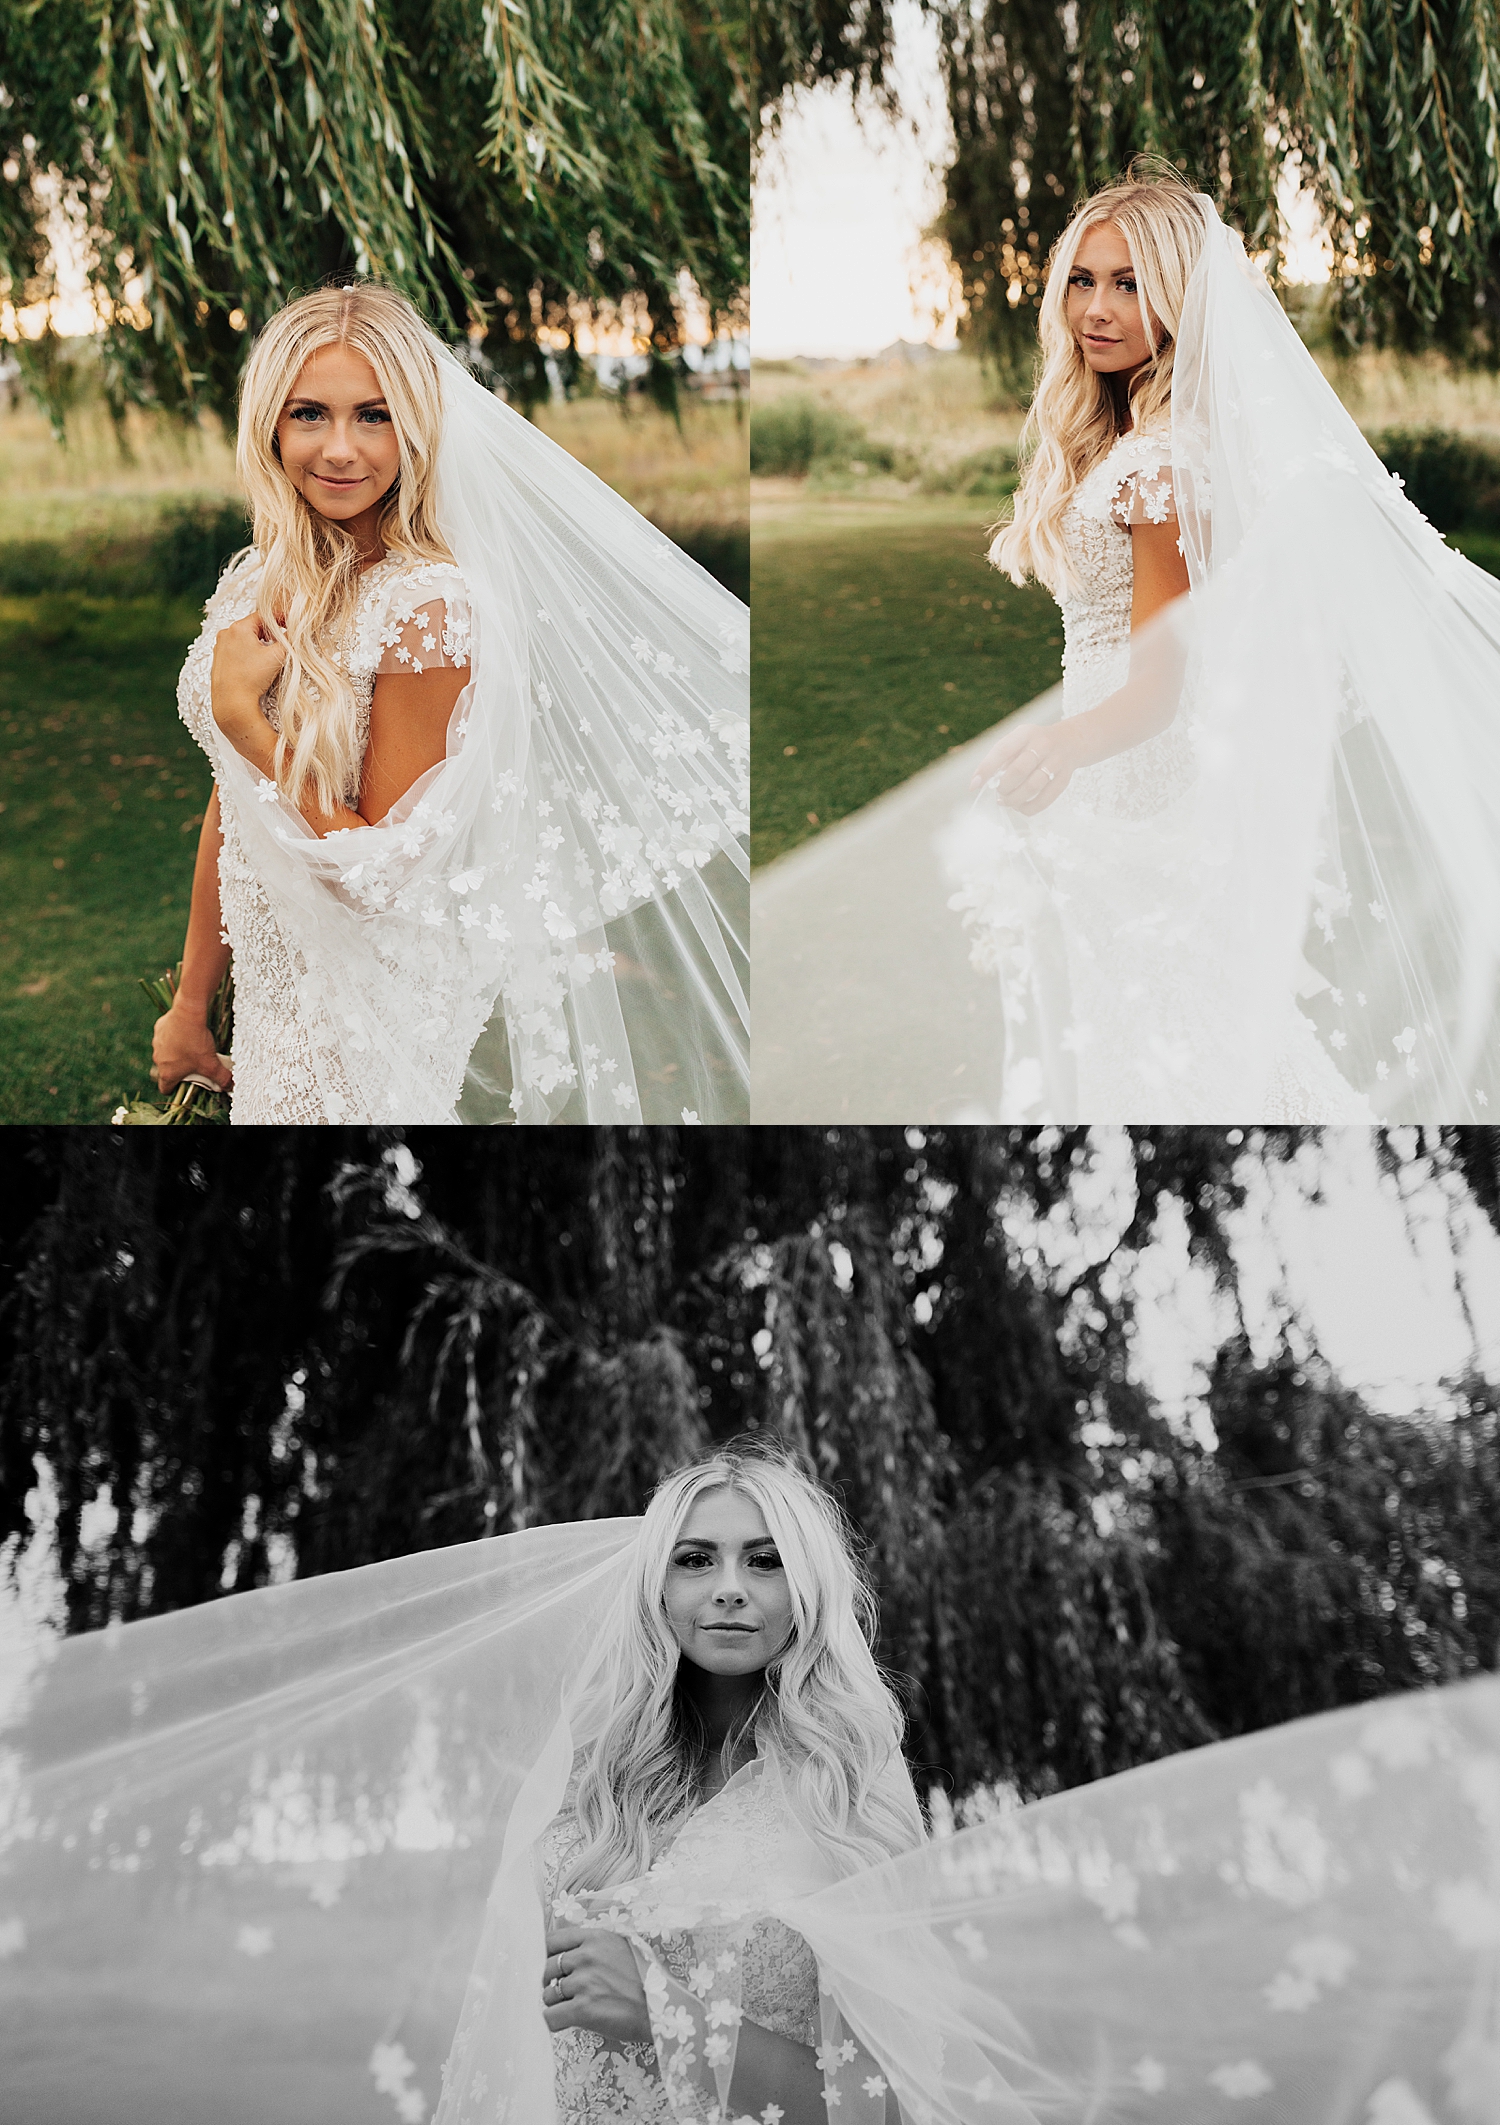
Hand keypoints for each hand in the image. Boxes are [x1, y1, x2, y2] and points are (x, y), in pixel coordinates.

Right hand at [152, 1000, 232, 1095]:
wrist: (188, 1015)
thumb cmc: (196, 1043)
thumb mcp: (212, 1065)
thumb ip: (222, 1079)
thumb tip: (229, 1086)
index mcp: (167, 1073)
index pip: (166, 1089)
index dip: (176, 1089)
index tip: (186, 1085)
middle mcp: (158, 1059)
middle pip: (168, 1069)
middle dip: (181, 1069)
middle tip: (197, 1064)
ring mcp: (157, 1043)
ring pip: (167, 1052)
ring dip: (178, 1052)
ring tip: (194, 1046)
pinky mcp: (159, 1029)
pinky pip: (167, 1036)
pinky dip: (176, 1036)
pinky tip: (188, 1031)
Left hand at [211, 613, 285, 764]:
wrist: (232, 702)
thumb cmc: (252, 678)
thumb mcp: (277, 656)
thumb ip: (289, 640)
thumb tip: (296, 632)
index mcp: (239, 627)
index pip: (264, 615)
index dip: (280, 619)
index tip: (290, 624)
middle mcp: (226, 633)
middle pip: (253, 626)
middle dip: (269, 633)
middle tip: (281, 643)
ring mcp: (220, 647)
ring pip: (245, 639)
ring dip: (258, 643)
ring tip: (269, 657)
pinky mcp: (218, 660)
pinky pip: (236, 650)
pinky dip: (247, 653)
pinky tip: (255, 666)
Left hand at [541, 1925, 651, 2045]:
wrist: (661, 2009)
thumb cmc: (643, 1980)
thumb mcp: (619, 1948)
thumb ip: (592, 1947)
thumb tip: (563, 1955)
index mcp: (595, 1938)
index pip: (552, 1941)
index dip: (547, 1957)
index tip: (551, 1969)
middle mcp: (586, 1956)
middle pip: (546, 1969)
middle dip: (551, 1983)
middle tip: (565, 1994)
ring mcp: (584, 1982)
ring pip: (547, 1995)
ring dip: (555, 2005)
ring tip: (574, 2010)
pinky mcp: (583, 2009)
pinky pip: (550, 2018)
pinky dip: (554, 2023)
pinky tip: (565, 2023)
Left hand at [969, 717, 1077, 814]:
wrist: (1071, 741)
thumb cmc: (1035, 744)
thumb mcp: (1019, 740)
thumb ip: (1003, 758)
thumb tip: (985, 782)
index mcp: (1025, 733)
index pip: (1002, 750)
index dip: (986, 769)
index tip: (974, 785)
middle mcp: (1043, 745)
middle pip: (1018, 771)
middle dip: (1003, 787)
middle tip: (999, 793)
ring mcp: (1056, 761)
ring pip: (1032, 786)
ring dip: (1014, 799)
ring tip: (1006, 802)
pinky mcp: (1065, 778)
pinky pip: (1046, 799)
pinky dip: (1029, 808)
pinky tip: (1020, 808)